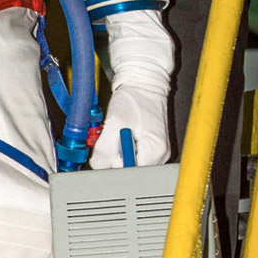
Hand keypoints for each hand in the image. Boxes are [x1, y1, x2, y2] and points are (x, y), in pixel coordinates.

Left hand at [91, 10, 173, 168]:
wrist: (143, 82)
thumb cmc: (134, 98)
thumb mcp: (115, 122)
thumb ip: (106, 148)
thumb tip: (98, 167)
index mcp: (155, 153)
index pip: (128, 174)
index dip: (112, 164)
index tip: (106, 151)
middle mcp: (159, 157)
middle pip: (128, 171)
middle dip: (113, 157)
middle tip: (112, 137)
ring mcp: (154, 153)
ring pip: (126, 163)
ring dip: (116, 151)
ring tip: (118, 132)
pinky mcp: (148, 147)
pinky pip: (129, 155)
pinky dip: (119, 146)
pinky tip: (120, 133)